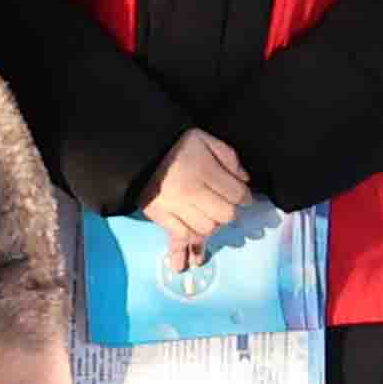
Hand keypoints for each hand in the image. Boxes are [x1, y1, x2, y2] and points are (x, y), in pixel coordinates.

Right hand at [147, 129, 255, 252]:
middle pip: (225, 215)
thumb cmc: (175, 145)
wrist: (137, 151)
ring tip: (209, 217)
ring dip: (212, 225)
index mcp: (203, 169)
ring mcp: (174, 205)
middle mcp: (190, 191)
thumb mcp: (206, 140)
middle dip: (229, 212)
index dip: (245, 197)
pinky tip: (194, 243)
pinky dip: (192, 240)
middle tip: (224, 206)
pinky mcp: (159, 215)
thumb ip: (228, 158)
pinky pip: (182, 235)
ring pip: (206, 229)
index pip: (237, 194)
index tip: (244, 197)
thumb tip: (244, 180)